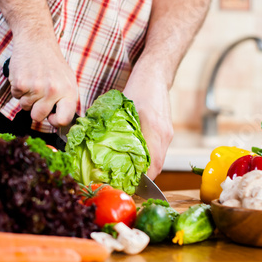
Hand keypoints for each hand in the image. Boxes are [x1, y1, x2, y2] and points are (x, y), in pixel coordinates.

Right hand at [8, 35, 77, 126]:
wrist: (36, 40)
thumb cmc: (52, 62)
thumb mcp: (67, 80)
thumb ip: (66, 100)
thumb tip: (61, 121)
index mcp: (68, 91)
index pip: (64, 120)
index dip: (55, 121)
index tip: (51, 116)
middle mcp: (53, 91)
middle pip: (38, 117)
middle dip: (36, 109)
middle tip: (39, 93)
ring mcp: (36, 88)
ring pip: (25, 107)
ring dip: (26, 97)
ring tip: (33, 81)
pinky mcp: (21, 83)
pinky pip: (16, 97)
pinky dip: (18, 89)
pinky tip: (25, 76)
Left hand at [123, 59, 173, 179]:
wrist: (156, 73)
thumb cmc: (139, 87)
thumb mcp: (122, 107)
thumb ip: (112, 125)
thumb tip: (94, 142)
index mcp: (155, 132)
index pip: (153, 167)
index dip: (141, 181)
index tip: (127, 187)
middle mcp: (164, 136)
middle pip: (156, 167)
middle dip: (141, 179)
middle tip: (123, 184)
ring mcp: (167, 134)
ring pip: (158, 160)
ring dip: (144, 170)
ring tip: (126, 175)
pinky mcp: (165, 131)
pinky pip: (158, 151)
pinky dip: (147, 159)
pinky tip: (133, 158)